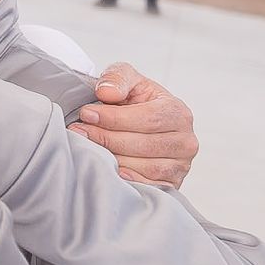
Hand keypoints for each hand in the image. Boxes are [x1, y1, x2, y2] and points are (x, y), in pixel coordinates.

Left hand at [68, 63, 197, 187]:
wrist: (140, 122)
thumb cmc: (134, 100)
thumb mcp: (126, 79)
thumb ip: (117, 78)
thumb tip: (106, 93)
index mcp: (177, 112)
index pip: (147, 119)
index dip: (114, 118)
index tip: (86, 114)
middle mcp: (185, 140)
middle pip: (144, 144)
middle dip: (107, 138)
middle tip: (79, 132)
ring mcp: (181, 164)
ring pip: (146, 167)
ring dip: (113, 158)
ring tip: (88, 148)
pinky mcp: (172, 183)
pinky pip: (149, 186)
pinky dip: (128, 179)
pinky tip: (109, 169)